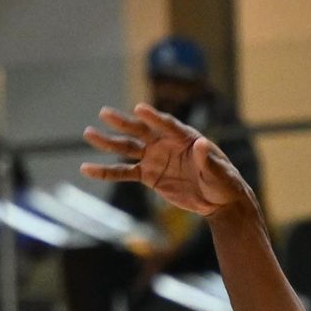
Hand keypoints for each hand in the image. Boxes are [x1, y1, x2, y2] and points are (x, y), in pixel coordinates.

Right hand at [81, 103, 248, 216]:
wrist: (217, 200)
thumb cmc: (223, 182)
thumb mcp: (219, 173)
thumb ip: (209, 160)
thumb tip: (202, 144)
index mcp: (185, 138)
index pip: (167, 125)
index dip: (154, 118)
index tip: (139, 109)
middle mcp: (166, 143)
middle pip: (141, 131)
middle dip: (124, 123)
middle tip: (104, 113)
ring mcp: (155, 158)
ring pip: (127, 148)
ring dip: (108, 142)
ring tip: (88, 133)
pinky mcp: (148, 175)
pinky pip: (124, 172)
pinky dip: (106, 171)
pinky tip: (87, 169)